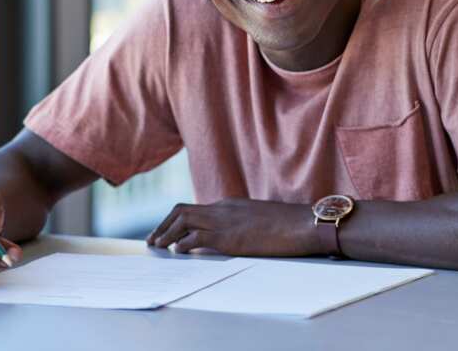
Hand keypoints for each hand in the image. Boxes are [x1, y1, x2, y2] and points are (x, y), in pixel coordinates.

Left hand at [145, 198, 320, 256]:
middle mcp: (222, 209)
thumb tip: (231, 238)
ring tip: (157, 246)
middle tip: (153, 239)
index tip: (167, 232)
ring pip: (183, 220)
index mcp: (229, 205)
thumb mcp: (258, 220)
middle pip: (182, 210)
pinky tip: (177, 252)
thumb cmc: (288, 225)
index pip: (195, 209)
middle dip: (163, 224)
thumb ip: (241, 224)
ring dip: (167, 233)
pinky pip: (197, 237)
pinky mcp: (229, 237)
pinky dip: (183, 244)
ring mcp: (225, 221)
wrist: (303, 223)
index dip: (177, 221)